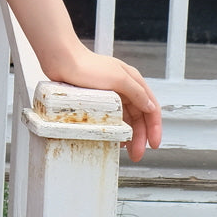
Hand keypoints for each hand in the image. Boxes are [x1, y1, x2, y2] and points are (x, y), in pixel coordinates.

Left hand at [41, 47, 161, 163]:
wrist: (61, 61)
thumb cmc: (88, 66)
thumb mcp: (118, 79)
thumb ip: (137, 93)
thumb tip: (151, 107)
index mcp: (133, 81)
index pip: (151, 107)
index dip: (155, 127)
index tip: (154, 145)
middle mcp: (125, 88)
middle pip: (139, 117)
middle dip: (141, 137)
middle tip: (137, 155)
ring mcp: (112, 94)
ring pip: (127, 119)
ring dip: (130, 136)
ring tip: (127, 151)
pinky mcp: (99, 100)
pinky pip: (113, 118)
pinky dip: (117, 130)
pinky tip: (115, 139)